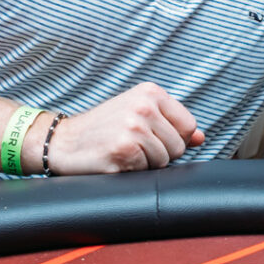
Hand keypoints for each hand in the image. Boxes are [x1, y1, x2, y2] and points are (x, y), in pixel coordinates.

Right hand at [45, 85, 204, 173]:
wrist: (62, 141)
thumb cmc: (102, 129)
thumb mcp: (137, 114)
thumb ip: (171, 124)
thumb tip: (200, 137)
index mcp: (150, 92)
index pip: (188, 125)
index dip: (173, 138)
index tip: (151, 136)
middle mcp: (143, 106)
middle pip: (179, 146)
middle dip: (160, 153)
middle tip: (132, 145)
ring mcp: (133, 127)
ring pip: (164, 160)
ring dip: (146, 164)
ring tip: (123, 151)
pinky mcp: (124, 149)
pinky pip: (146, 170)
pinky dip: (132, 171)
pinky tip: (115, 159)